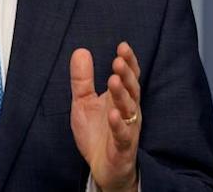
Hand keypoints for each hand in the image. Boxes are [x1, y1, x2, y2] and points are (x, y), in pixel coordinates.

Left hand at [70, 42, 141, 191]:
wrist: (102, 167)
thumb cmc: (97, 132)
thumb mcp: (84, 102)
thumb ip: (83, 79)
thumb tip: (80, 50)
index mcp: (120, 97)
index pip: (128, 76)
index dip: (128, 61)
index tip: (123, 46)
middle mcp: (128, 110)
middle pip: (132, 89)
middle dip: (126, 75)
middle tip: (118, 61)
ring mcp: (127, 128)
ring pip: (129, 109)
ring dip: (122, 95)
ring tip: (113, 80)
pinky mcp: (122, 147)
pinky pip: (122, 135)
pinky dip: (119, 125)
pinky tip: (113, 115)